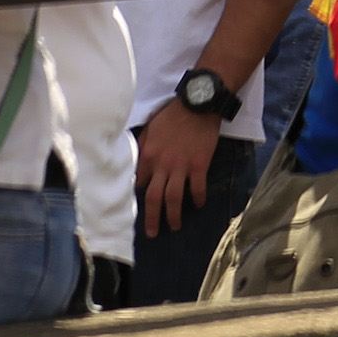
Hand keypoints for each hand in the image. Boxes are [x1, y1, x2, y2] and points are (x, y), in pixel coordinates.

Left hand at [137, 97, 225, 235]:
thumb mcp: (150, 127)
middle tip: (152, 233)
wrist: (198, 103)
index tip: (143, 203)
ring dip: (173, 215)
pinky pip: (197, 187)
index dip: (140, 194)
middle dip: (152, 218)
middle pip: (154, 198)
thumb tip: (138, 164)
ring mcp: (181, 166)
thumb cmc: (172, 113)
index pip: (139, 183)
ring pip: (173, 198)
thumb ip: (143, 147)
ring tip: (174, 226)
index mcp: (147, 155)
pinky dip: (198, 198)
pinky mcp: (199, 165)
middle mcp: (162, 165)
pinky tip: (199, 204)